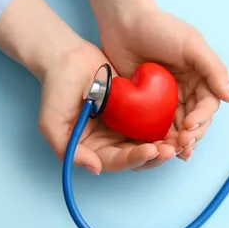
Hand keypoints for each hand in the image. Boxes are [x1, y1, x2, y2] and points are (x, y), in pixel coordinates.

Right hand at [0, 0, 175, 173]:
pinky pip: (152, 124)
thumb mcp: (51, 123)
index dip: (134, 159)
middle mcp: (110, 143)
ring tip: (177, 141)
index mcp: (92, 150)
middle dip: (155, 157)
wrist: (67, 58)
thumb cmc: (56, 89)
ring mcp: (123, 128)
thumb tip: (95, 169)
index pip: (116, 161)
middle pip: (136, 158)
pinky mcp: (135, 112)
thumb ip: (68, 150)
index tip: (150, 151)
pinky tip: (176, 125)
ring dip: (163, 146)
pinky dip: (164, 128)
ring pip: (148, 144)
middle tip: (170, 149)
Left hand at [99, 10, 228, 162]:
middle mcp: (187, 91)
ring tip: (171, 152)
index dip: (201, 119)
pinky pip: (156, 126)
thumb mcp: (192, 45)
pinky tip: (157, 149)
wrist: (124, 22)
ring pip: (177, 128)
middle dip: (191, 135)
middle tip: (182, 145)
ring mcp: (167, 100)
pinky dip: (159, 139)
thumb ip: (213, 70)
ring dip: (177, 142)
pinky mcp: (147, 106)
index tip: (189, 126)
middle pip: (195, 121)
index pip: (208, 105)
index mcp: (201, 79)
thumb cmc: (159, 28)